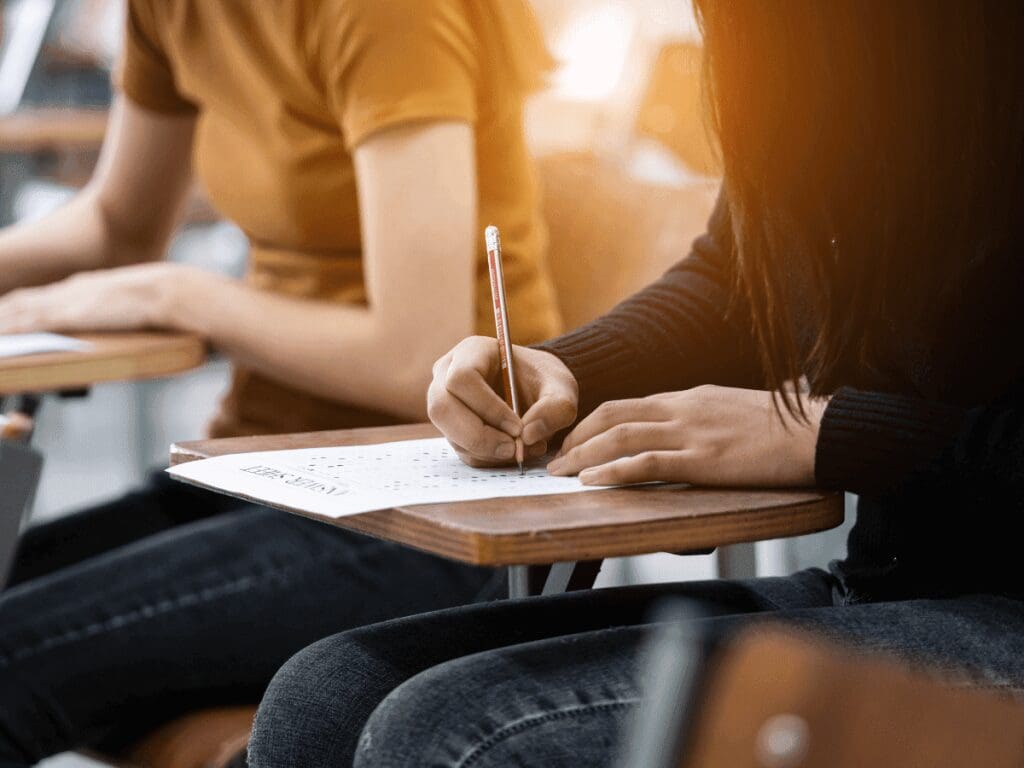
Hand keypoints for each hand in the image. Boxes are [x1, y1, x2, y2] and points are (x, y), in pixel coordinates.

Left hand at [0, 262, 195, 333]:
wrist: (170, 292)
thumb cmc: (164, 299)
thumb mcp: (137, 304)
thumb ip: (122, 310)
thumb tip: (126, 322)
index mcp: (85, 286)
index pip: (41, 297)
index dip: (18, 306)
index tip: (4, 313)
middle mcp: (70, 290)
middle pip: (23, 301)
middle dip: (3, 312)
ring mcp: (68, 302)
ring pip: (19, 311)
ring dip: (1, 321)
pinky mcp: (69, 315)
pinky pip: (30, 323)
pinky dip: (11, 331)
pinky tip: (1, 340)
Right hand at [427, 336, 578, 466]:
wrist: (537, 391)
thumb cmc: (545, 381)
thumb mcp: (562, 388)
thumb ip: (556, 408)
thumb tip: (527, 436)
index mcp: (471, 352)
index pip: (462, 378)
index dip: (487, 407)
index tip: (517, 427)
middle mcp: (447, 375)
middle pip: (442, 409)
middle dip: (479, 436)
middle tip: (514, 449)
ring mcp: (445, 403)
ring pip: (450, 434)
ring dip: (486, 450)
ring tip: (521, 449)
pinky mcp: (451, 428)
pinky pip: (461, 450)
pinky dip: (488, 458)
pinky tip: (511, 450)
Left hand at [547, 385, 827, 486]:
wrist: (820, 431)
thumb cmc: (785, 428)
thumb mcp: (735, 412)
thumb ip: (705, 420)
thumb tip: (688, 437)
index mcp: (690, 397)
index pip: (627, 406)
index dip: (593, 424)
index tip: (574, 441)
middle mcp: (683, 408)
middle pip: (613, 416)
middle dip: (577, 438)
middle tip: (555, 459)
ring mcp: (692, 431)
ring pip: (621, 436)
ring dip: (584, 455)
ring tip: (561, 473)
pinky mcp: (705, 458)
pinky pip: (647, 461)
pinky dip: (614, 469)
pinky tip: (594, 479)